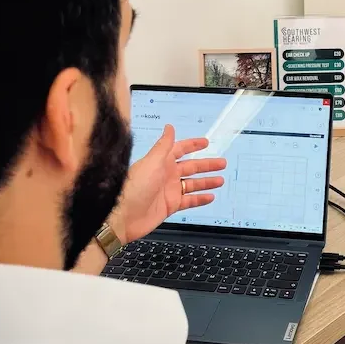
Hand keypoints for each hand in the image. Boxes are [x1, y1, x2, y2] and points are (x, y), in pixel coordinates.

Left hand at [110, 125, 225, 243]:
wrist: (122, 216)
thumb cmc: (133, 187)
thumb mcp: (151, 162)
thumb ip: (163, 146)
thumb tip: (169, 127)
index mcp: (161, 162)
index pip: (180, 149)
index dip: (193, 145)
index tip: (206, 142)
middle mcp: (166, 175)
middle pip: (191, 167)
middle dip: (206, 165)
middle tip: (221, 163)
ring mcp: (169, 191)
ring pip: (192, 184)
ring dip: (206, 182)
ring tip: (220, 180)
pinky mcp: (170, 206)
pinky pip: (189, 200)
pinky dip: (200, 199)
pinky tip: (210, 196)